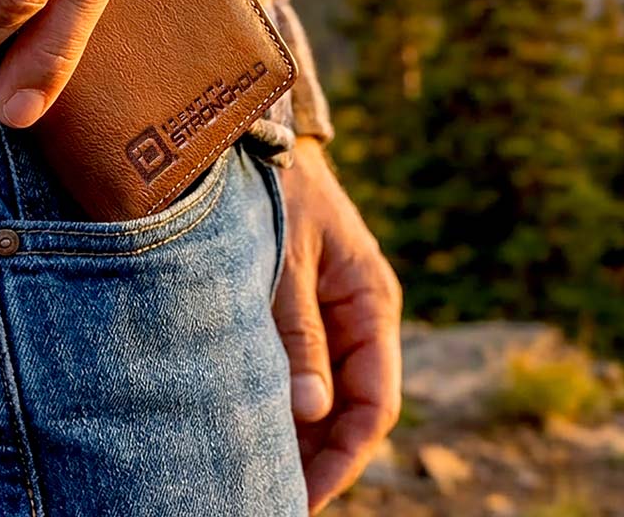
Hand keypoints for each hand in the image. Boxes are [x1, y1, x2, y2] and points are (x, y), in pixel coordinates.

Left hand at [273, 136, 402, 513]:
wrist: (259, 141)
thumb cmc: (279, 192)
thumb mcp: (286, 260)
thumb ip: (299, 333)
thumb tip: (311, 412)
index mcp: (371, 303)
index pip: (376, 403)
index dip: (345, 456)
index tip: (303, 495)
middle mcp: (359, 316)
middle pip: (350, 409)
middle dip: (317, 456)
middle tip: (268, 494)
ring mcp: (332, 315)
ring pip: (324, 395)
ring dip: (296, 434)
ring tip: (251, 470)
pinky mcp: (301, 311)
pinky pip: (300, 369)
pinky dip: (279, 400)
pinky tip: (247, 424)